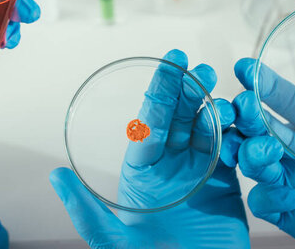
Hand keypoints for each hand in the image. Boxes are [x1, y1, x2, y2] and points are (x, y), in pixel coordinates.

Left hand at [51, 50, 249, 248]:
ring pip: (207, 130)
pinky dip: (237, 134)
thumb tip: (55, 176)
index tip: (172, 63)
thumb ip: (86, 209)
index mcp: (142, 170)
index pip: (151, 123)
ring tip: (222, 92)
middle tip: (200, 68)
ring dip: (214, 108)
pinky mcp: (226, 185)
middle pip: (180, 119)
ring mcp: (200, 173)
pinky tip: (239, 118)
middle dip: (190, 91)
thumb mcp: (112, 240)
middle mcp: (170, 165)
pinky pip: (232, 152)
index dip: (162, 92)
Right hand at [230, 58, 294, 248]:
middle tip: (246, 106)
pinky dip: (269, 197)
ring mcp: (294, 182)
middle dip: (243, 114)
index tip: (246, 67)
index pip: (283, 99)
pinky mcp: (293, 213)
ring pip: (251, 161)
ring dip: (252, 153)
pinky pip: (264, 202)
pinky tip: (293, 196)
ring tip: (270, 151)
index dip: (262, 82)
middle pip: (254, 127)